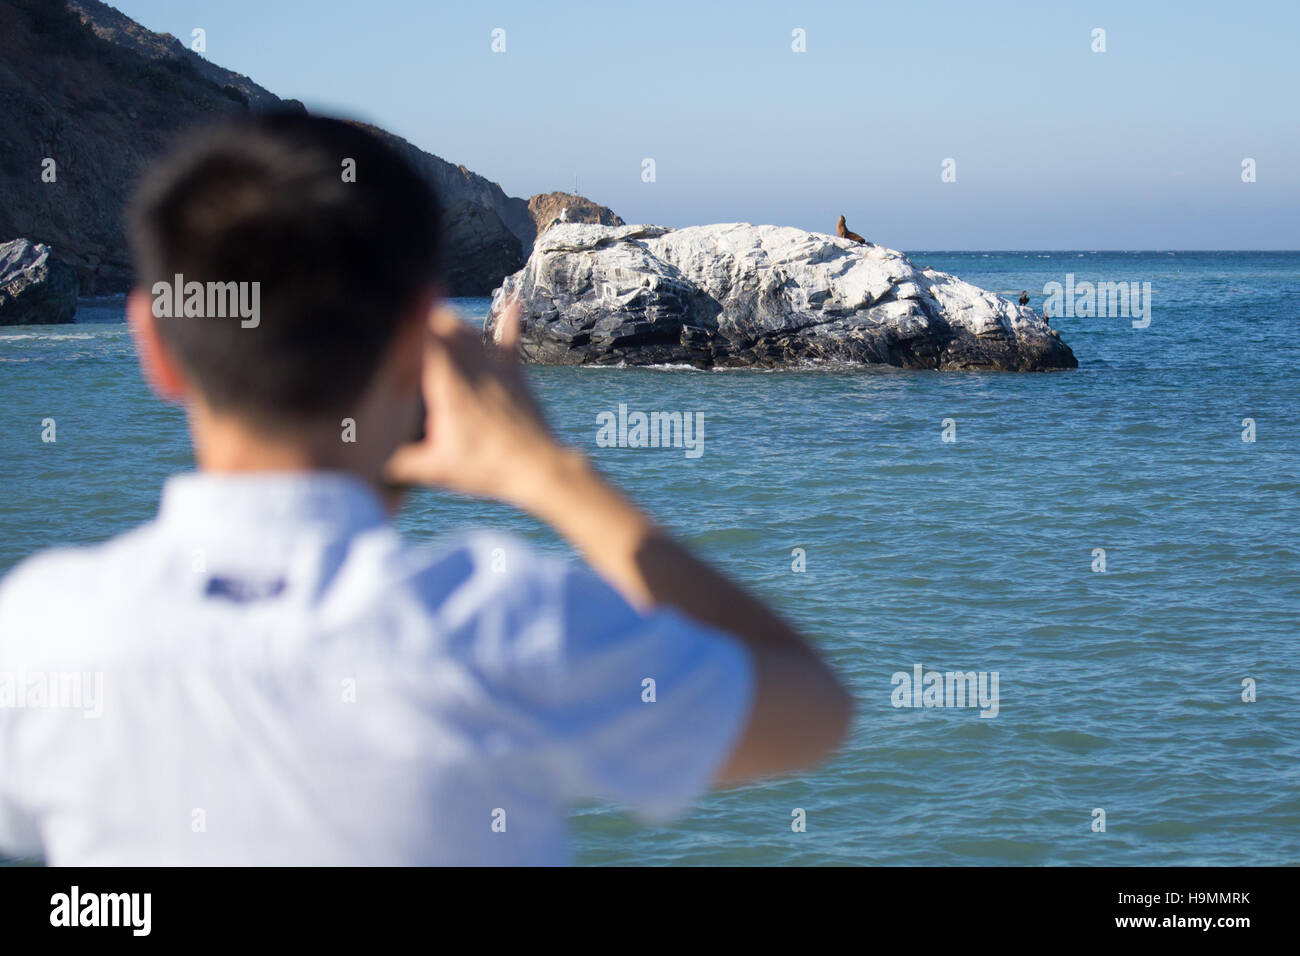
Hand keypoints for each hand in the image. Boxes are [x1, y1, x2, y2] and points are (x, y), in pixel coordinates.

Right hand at [384, 299, 572, 507]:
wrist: (538, 468)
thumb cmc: (488, 469)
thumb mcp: (435, 469)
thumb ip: (399, 463)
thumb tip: (367, 469)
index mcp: (447, 385)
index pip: (420, 339)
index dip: (401, 328)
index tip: (384, 328)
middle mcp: (470, 367)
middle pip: (441, 325)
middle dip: (418, 321)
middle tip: (400, 327)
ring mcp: (494, 368)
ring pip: (467, 329)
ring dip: (447, 322)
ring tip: (429, 319)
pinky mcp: (514, 375)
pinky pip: (509, 339)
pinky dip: (508, 321)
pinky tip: (513, 300)